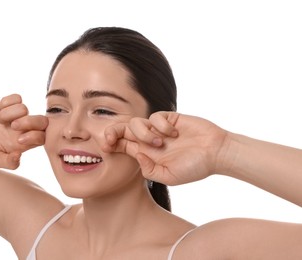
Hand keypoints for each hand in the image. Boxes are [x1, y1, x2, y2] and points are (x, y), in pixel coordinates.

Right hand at [0, 94, 47, 168]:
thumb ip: (8, 163)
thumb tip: (19, 157)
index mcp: (27, 142)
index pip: (42, 137)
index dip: (34, 137)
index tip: (19, 140)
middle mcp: (27, 127)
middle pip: (42, 121)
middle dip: (29, 122)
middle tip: (13, 126)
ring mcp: (21, 114)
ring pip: (24, 108)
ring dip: (9, 114)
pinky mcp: (13, 103)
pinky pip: (16, 98)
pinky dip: (5, 103)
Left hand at [103, 112, 228, 185]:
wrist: (216, 153)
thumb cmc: (195, 168)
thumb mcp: (169, 177)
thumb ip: (150, 170)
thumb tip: (136, 156)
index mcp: (146, 154)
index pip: (122, 145)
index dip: (111, 143)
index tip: (105, 146)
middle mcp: (149, 140)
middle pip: (123, 130)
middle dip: (113, 131)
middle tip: (110, 138)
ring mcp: (159, 129)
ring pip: (136, 122)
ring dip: (143, 132)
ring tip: (160, 142)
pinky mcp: (170, 118)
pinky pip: (155, 117)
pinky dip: (161, 125)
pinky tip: (173, 134)